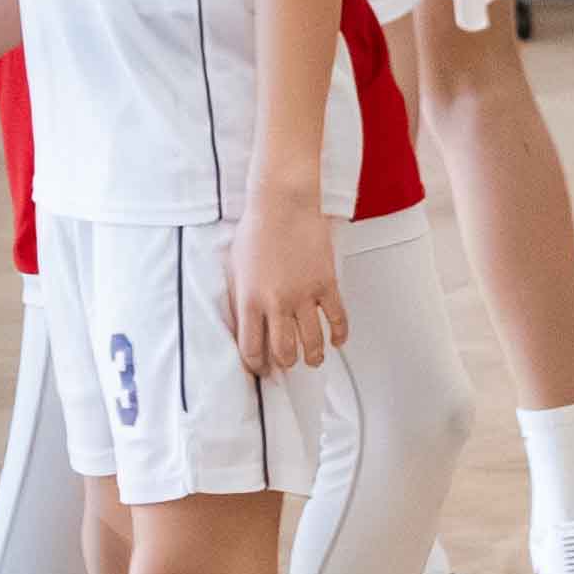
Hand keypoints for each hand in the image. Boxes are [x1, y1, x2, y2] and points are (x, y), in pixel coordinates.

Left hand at [227, 198, 347, 375]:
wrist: (283, 205)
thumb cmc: (256, 230)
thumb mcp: (233, 268)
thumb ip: (236, 299)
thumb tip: (240, 326)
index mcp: (249, 300)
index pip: (251, 348)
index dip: (256, 365)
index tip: (261, 369)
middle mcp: (276, 302)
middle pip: (283, 351)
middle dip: (285, 364)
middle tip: (287, 364)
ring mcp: (304, 295)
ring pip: (312, 341)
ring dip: (312, 357)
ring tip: (312, 360)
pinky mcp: (326, 284)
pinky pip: (338, 318)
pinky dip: (339, 334)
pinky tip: (337, 340)